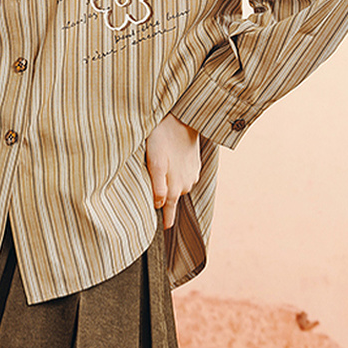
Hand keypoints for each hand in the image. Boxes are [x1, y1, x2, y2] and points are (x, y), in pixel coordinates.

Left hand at [146, 113, 200, 229]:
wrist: (182, 120)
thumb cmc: (161, 140)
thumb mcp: (154, 163)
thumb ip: (157, 187)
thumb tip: (157, 206)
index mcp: (174, 186)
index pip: (169, 209)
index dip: (166, 219)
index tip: (165, 228)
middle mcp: (186, 184)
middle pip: (172, 197)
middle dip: (164, 197)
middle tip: (152, 190)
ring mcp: (192, 174)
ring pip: (178, 185)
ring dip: (171, 182)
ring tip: (161, 172)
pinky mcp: (195, 164)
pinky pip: (184, 175)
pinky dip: (177, 173)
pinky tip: (171, 163)